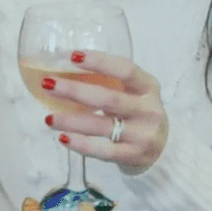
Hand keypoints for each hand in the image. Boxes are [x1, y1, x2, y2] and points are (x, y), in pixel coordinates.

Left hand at [43, 50, 168, 175]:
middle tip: (47, 84)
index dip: (99, 61)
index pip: (126, 70)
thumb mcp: (134, 92)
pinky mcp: (135, 155)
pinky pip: (103, 150)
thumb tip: (62, 71)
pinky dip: (81, 144)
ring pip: (102, 126)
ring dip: (71, 121)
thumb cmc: (138, 112)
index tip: (72, 55)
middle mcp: (149, 109)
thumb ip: (109, 82)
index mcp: (148, 87)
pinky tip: (63, 138)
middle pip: (109, 98)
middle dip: (75, 90)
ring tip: (48, 118)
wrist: (164, 148)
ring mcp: (143, 134)